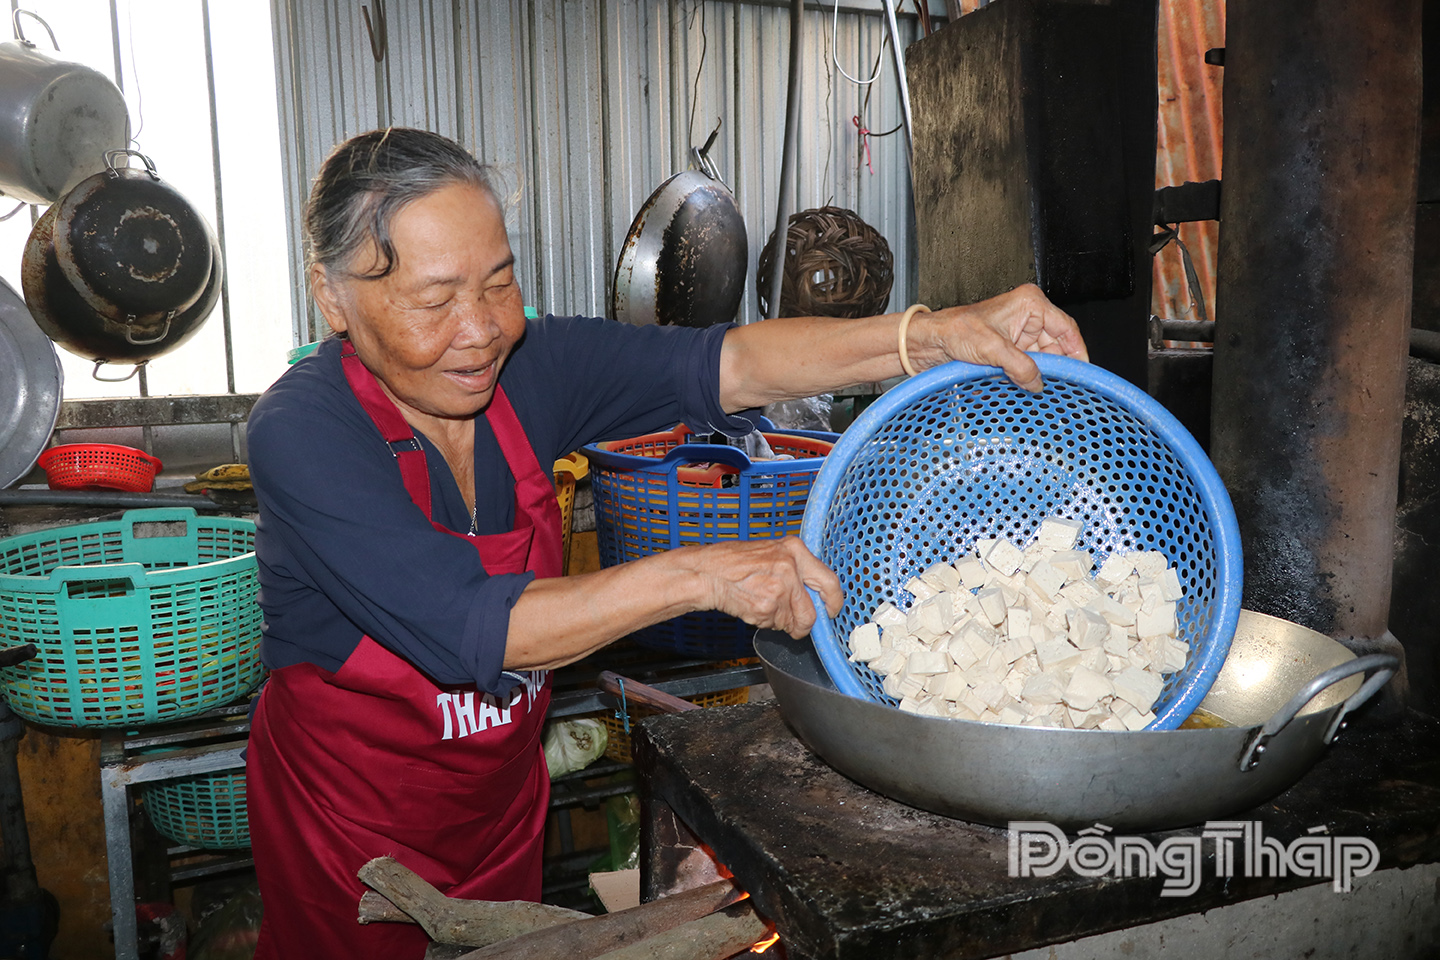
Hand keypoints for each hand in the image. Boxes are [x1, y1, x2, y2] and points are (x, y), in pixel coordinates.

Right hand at [680, 538, 842, 638]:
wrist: (707, 572)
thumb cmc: (732, 561)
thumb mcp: (770, 552)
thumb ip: (794, 568)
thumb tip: (813, 592)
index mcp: (795, 550)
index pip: (829, 581)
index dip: (833, 601)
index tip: (832, 610)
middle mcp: (791, 568)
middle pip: (812, 612)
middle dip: (805, 624)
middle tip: (798, 624)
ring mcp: (779, 589)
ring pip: (792, 622)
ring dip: (780, 622)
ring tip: (762, 604)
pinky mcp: (767, 607)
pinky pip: (774, 625)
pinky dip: (765, 622)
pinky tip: (752, 606)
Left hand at [926, 283, 1087, 391]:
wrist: (930, 342)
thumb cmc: (954, 329)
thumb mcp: (991, 348)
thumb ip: (1019, 366)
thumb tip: (1038, 382)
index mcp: (1030, 304)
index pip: (1066, 329)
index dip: (1076, 352)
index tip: (1081, 373)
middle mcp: (1028, 317)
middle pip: (1056, 347)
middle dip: (1056, 367)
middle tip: (1059, 388)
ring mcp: (1019, 335)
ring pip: (1043, 359)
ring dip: (1040, 374)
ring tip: (1040, 389)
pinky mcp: (1010, 350)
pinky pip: (1028, 366)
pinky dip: (1028, 377)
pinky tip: (1026, 387)